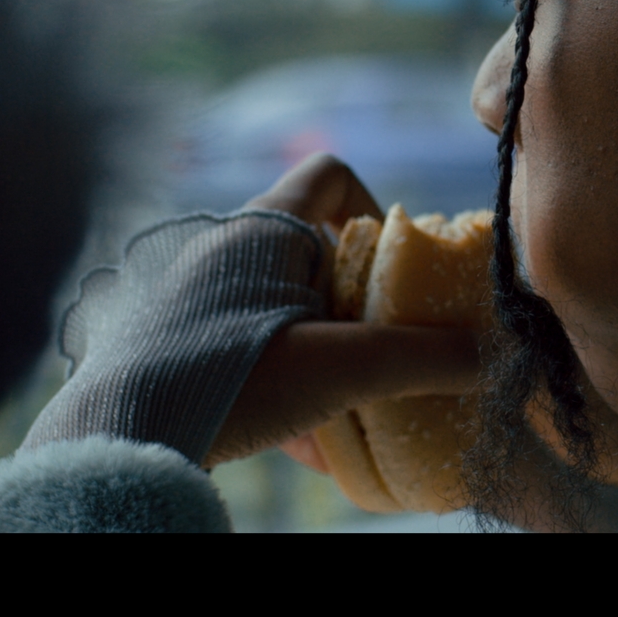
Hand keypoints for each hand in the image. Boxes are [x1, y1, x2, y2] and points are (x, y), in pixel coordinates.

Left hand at [204, 153, 481, 466]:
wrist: (123, 439)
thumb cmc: (233, 379)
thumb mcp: (345, 368)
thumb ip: (426, 358)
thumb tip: (494, 357)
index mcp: (264, 228)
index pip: (332, 174)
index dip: (374, 210)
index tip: (393, 270)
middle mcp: (226, 250)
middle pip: (317, 252)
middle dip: (359, 305)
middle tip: (383, 349)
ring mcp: (197, 298)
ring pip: (286, 310)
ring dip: (326, 352)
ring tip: (350, 404)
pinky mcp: (179, 346)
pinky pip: (252, 352)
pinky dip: (287, 386)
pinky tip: (307, 442)